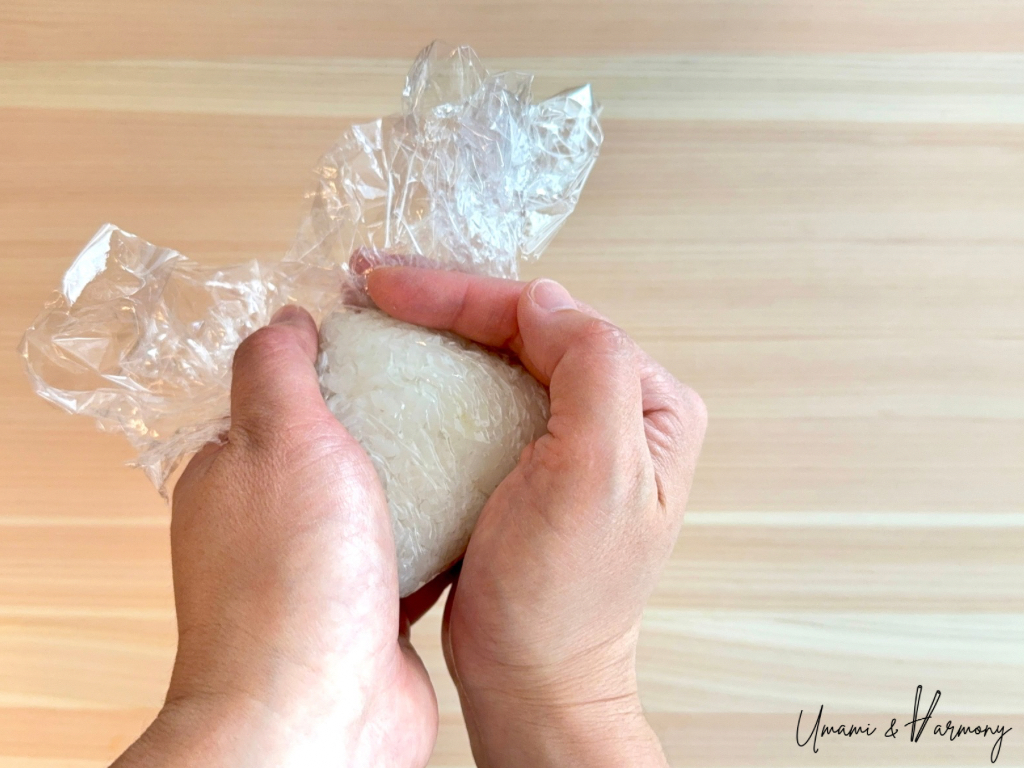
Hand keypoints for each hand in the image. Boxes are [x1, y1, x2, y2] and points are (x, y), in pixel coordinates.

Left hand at [112, 306, 438, 767]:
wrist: (319, 710)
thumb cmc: (288, 581)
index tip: (394, 341)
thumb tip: (288, 318)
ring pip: (384, 498)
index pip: (284, 395)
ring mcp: (325, 566)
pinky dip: (443, 529)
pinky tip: (484, 506)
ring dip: (424, 474)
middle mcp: (275, 520)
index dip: (338, 363)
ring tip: (479, 437)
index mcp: (237, 473)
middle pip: (342, 445)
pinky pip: (414, 549)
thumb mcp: (278, 438)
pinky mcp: (373, 605)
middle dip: (392, 417)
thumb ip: (276, 368)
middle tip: (449, 387)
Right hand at [368, 269, 706, 766]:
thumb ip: (592, 372)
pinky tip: (394, 358)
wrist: (532, 679)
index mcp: (648, 404)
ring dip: (433, 324)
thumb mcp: (597, 480)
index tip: (391, 286)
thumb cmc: (565, 600)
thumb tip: (543, 300)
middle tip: (370, 280)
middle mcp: (616, 410)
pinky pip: (479, 394)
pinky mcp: (527, 459)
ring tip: (372, 306)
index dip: (465, 293)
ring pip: (495, 353)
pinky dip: (433, 370)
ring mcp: (570, 433)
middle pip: (520, 327)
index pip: (550, 319)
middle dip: (442, 298)